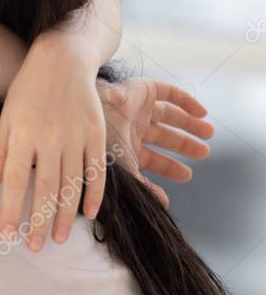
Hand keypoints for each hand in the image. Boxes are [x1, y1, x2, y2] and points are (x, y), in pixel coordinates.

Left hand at [0, 36, 105, 251]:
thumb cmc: (26, 91)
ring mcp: (75, 136)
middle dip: (40, 221)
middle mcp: (49, 138)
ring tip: (60, 239)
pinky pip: (96, 170)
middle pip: (45, 188)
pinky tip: (88, 214)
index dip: (11, 209)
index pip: (14, 181)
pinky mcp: (96, 133)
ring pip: (71, 184)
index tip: (8, 235)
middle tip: (35, 247)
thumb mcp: (6, 120)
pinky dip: (94, 194)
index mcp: (22, 135)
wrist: (62, 60)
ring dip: (66, 215)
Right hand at [99, 78, 212, 207]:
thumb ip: (143, 186)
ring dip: (190, 124)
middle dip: (184, 145)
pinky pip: (169, 93)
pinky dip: (187, 101)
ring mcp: (138, 108)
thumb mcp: (123, 171)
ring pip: (169, 116)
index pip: (151, 159)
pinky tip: (202, 112)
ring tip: (209, 133)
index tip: (187, 176)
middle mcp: (131, 128)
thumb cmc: (99, 145)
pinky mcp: (143, 90)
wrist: (85, 114)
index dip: (169, 168)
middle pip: (164, 137)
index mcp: (125, 147)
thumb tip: (164, 204)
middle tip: (204, 153)